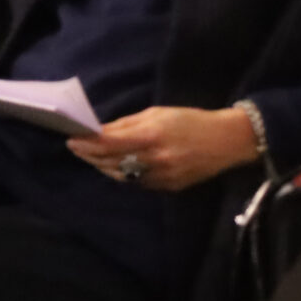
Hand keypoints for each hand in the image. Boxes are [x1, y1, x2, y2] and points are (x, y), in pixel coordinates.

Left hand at [68, 106, 258, 192]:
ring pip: (122, 175)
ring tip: (90, 157)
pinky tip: (113, 166)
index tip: (72, 139)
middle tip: (75, 148)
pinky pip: (138, 182)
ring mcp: (164, 176)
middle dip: (90, 155)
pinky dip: (123, 174)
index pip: (109, 144)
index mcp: (152, 136)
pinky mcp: (170, 187)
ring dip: (102, 166)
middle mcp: (156, 159)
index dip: (87, 143)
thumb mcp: (157, 113)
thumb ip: (127, 124)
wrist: (229, 141)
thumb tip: (99, 131)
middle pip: (111, 161)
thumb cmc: (191, 120)